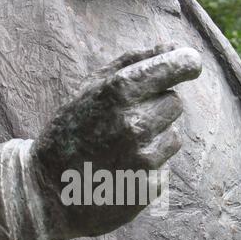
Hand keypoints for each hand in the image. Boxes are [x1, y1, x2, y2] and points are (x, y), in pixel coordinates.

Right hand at [32, 46, 201, 239]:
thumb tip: (171, 46)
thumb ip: (131, 64)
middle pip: (174, 103)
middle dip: (156, 107)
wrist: (50, 193)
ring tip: (123, 149)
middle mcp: (135, 125)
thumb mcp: (88, 91)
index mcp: (118, 94)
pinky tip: (123, 170)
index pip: (174, 67)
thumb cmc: (68, 134)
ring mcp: (144, 159)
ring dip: (155, 138)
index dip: (185, 63)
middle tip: (127, 121)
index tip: (190, 63)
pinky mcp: (149, 186)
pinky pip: (164, 166)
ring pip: (174, 136)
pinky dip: (149, 166)